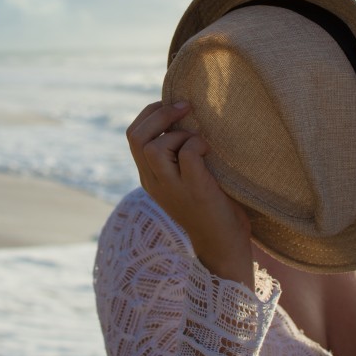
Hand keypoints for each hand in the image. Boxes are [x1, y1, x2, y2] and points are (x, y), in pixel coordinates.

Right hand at [126, 101, 253, 284]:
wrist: (223, 247)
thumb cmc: (211, 208)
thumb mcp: (185, 180)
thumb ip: (178, 157)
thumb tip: (188, 117)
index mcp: (149, 177)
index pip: (133, 136)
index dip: (150, 114)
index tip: (174, 107)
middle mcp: (153, 182)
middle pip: (136, 136)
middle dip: (160, 114)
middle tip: (185, 108)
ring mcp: (171, 187)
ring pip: (154, 146)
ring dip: (178, 133)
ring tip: (197, 140)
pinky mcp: (194, 190)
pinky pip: (186, 153)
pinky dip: (197, 144)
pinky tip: (209, 152)